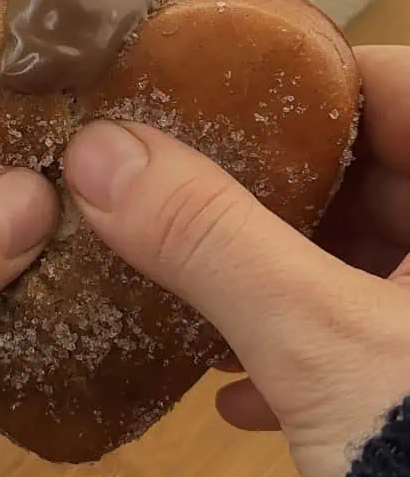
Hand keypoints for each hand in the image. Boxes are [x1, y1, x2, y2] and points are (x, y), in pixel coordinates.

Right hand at [63, 45, 409, 476]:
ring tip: (202, 289)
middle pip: (373, 179)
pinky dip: (311, 355)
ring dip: (281, 281)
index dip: (311, 81)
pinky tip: (246, 394)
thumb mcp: (315, 336)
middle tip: (191, 185)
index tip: (224, 89)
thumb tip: (97, 155)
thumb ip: (209, 238)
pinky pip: (377, 340)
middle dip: (275, 192)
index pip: (398, 89)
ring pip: (367, 264)